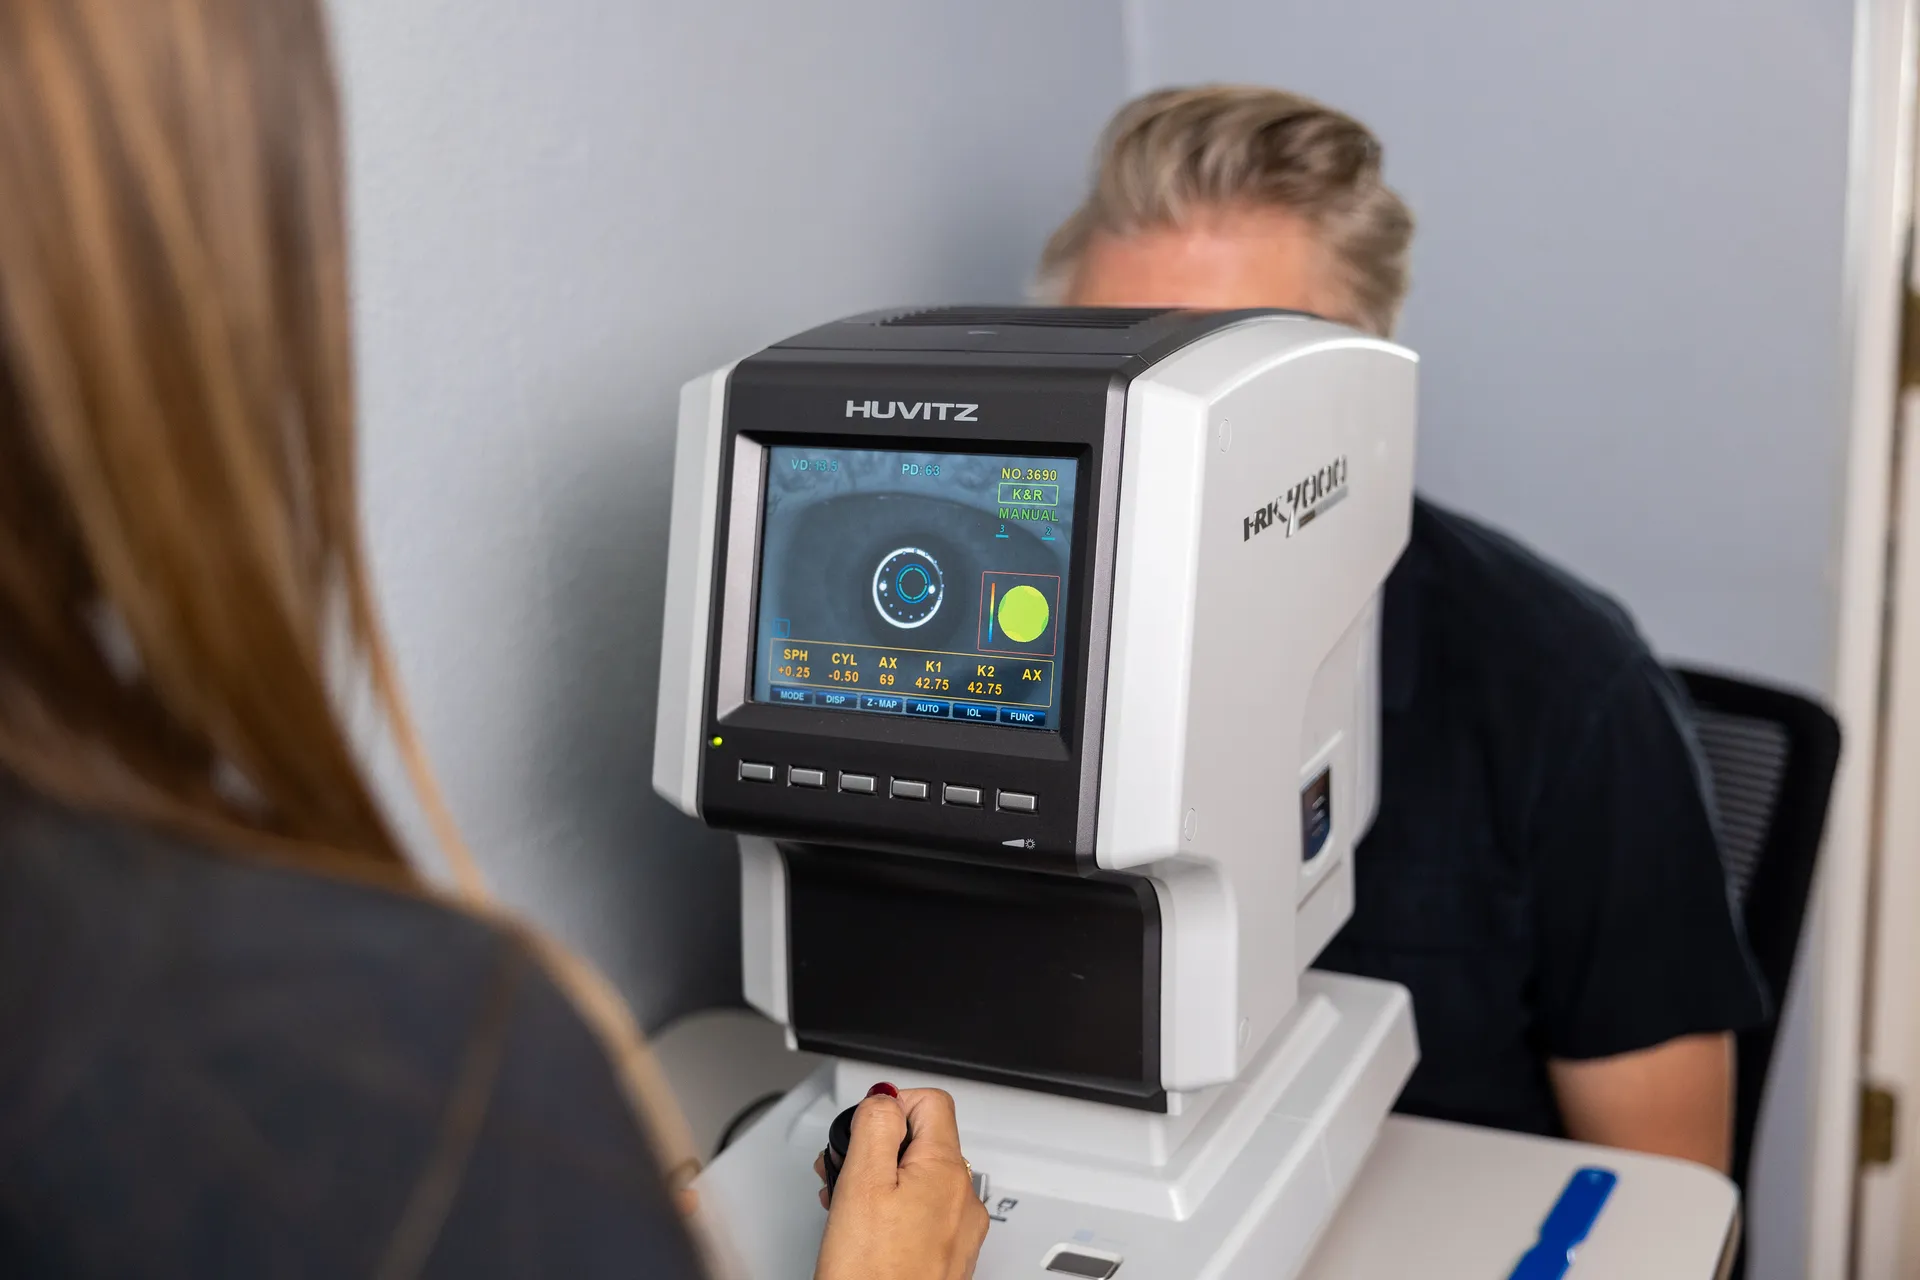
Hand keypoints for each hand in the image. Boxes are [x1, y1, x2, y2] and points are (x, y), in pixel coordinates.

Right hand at [814, 1086, 988, 1279]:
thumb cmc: (871, 1275)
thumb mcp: (862, 1183)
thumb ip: (875, 1126)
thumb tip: (885, 1096)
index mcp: (946, 1170)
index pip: (931, 1101)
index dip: (891, 1104)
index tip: (863, 1127)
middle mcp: (963, 1198)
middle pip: (924, 1141)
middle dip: (880, 1146)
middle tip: (844, 1168)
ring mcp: (959, 1231)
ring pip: (921, 1179)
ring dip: (883, 1180)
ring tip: (849, 1204)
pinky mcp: (948, 1258)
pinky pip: (925, 1215)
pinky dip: (895, 1211)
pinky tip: (867, 1231)